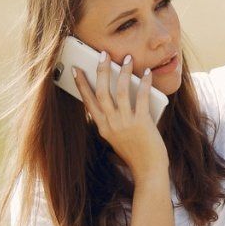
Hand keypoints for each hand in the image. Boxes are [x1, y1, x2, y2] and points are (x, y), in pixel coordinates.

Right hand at [73, 50, 168, 178]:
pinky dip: (144, 83)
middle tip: (102, 54)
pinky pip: (141, 97)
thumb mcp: (118, 138)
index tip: (76, 69)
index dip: (81, 84)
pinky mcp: (141, 123)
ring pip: (119, 91)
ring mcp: (125, 123)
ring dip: (122, 72)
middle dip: (101, 70)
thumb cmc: (136, 154)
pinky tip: (146, 73)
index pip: (88, 101)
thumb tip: (119, 95)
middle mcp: (111, 124)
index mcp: (103, 128)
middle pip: (101, 92)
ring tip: (126, 58)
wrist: (148, 171)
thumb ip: (115, 120)